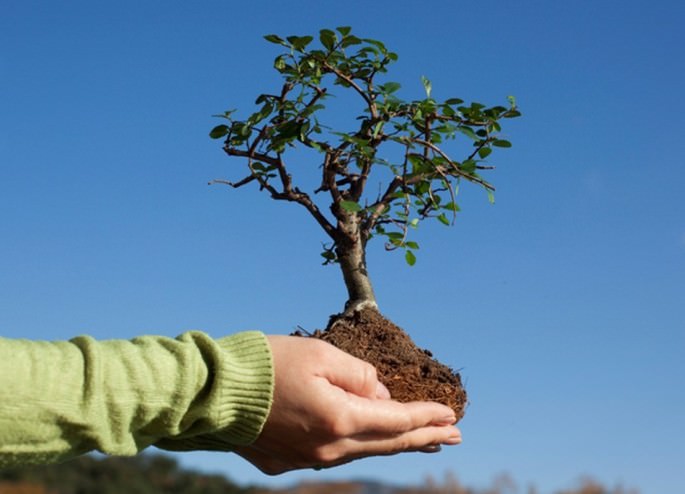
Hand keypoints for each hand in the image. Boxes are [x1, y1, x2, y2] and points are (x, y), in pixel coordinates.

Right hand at [234, 335, 460, 474]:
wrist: (211, 390)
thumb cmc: (266, 363)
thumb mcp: (320, 354)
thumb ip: (359, 375)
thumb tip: (382, 396)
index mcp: (339, 419)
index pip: (397, 421)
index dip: (428, 417)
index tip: (453, 415)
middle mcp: (328, 448)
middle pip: (387, 444)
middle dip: (424, 438)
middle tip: (455, 436)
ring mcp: (306, 459)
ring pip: (362, 452)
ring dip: (394, 444)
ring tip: (422, 440)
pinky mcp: (286, 461)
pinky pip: (333, 454)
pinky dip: (358, 445)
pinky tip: (367, 440)